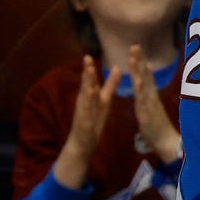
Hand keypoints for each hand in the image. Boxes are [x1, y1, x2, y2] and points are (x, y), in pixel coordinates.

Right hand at [55, 55, 121, 188]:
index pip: (90, 81)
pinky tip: (90, 95)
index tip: (90, 55)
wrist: (82, 145)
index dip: (90, 69)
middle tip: (87, 57)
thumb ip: (109, 86)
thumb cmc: (93, 122)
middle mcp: (85, 103)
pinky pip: (87, 112)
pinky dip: (88, 103)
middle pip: (86, 85)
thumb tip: (117, 68)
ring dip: (87, 84)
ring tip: (89, 71)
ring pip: (85, 97)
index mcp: (91, 98)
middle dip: (86, 72)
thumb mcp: (104, 102)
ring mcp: (83, 113)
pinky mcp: (84, 123)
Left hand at [129, 45, 180, 163]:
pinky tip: (137, 80)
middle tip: (135, 45)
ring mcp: (150, 104)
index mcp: (150, 96)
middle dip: (140, 60)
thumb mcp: (151, 109)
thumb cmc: (157, 128)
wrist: (166, 142)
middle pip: (145, 75)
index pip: (145, 75)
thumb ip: (149, 96)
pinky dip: (141, 90)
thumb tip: (146, 86)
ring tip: (134, 57)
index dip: (140, 62)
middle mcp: (151, 96)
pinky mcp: (148, 113)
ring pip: (144, 83)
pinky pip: (144, 100)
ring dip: (139, 70)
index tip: (136, 48)